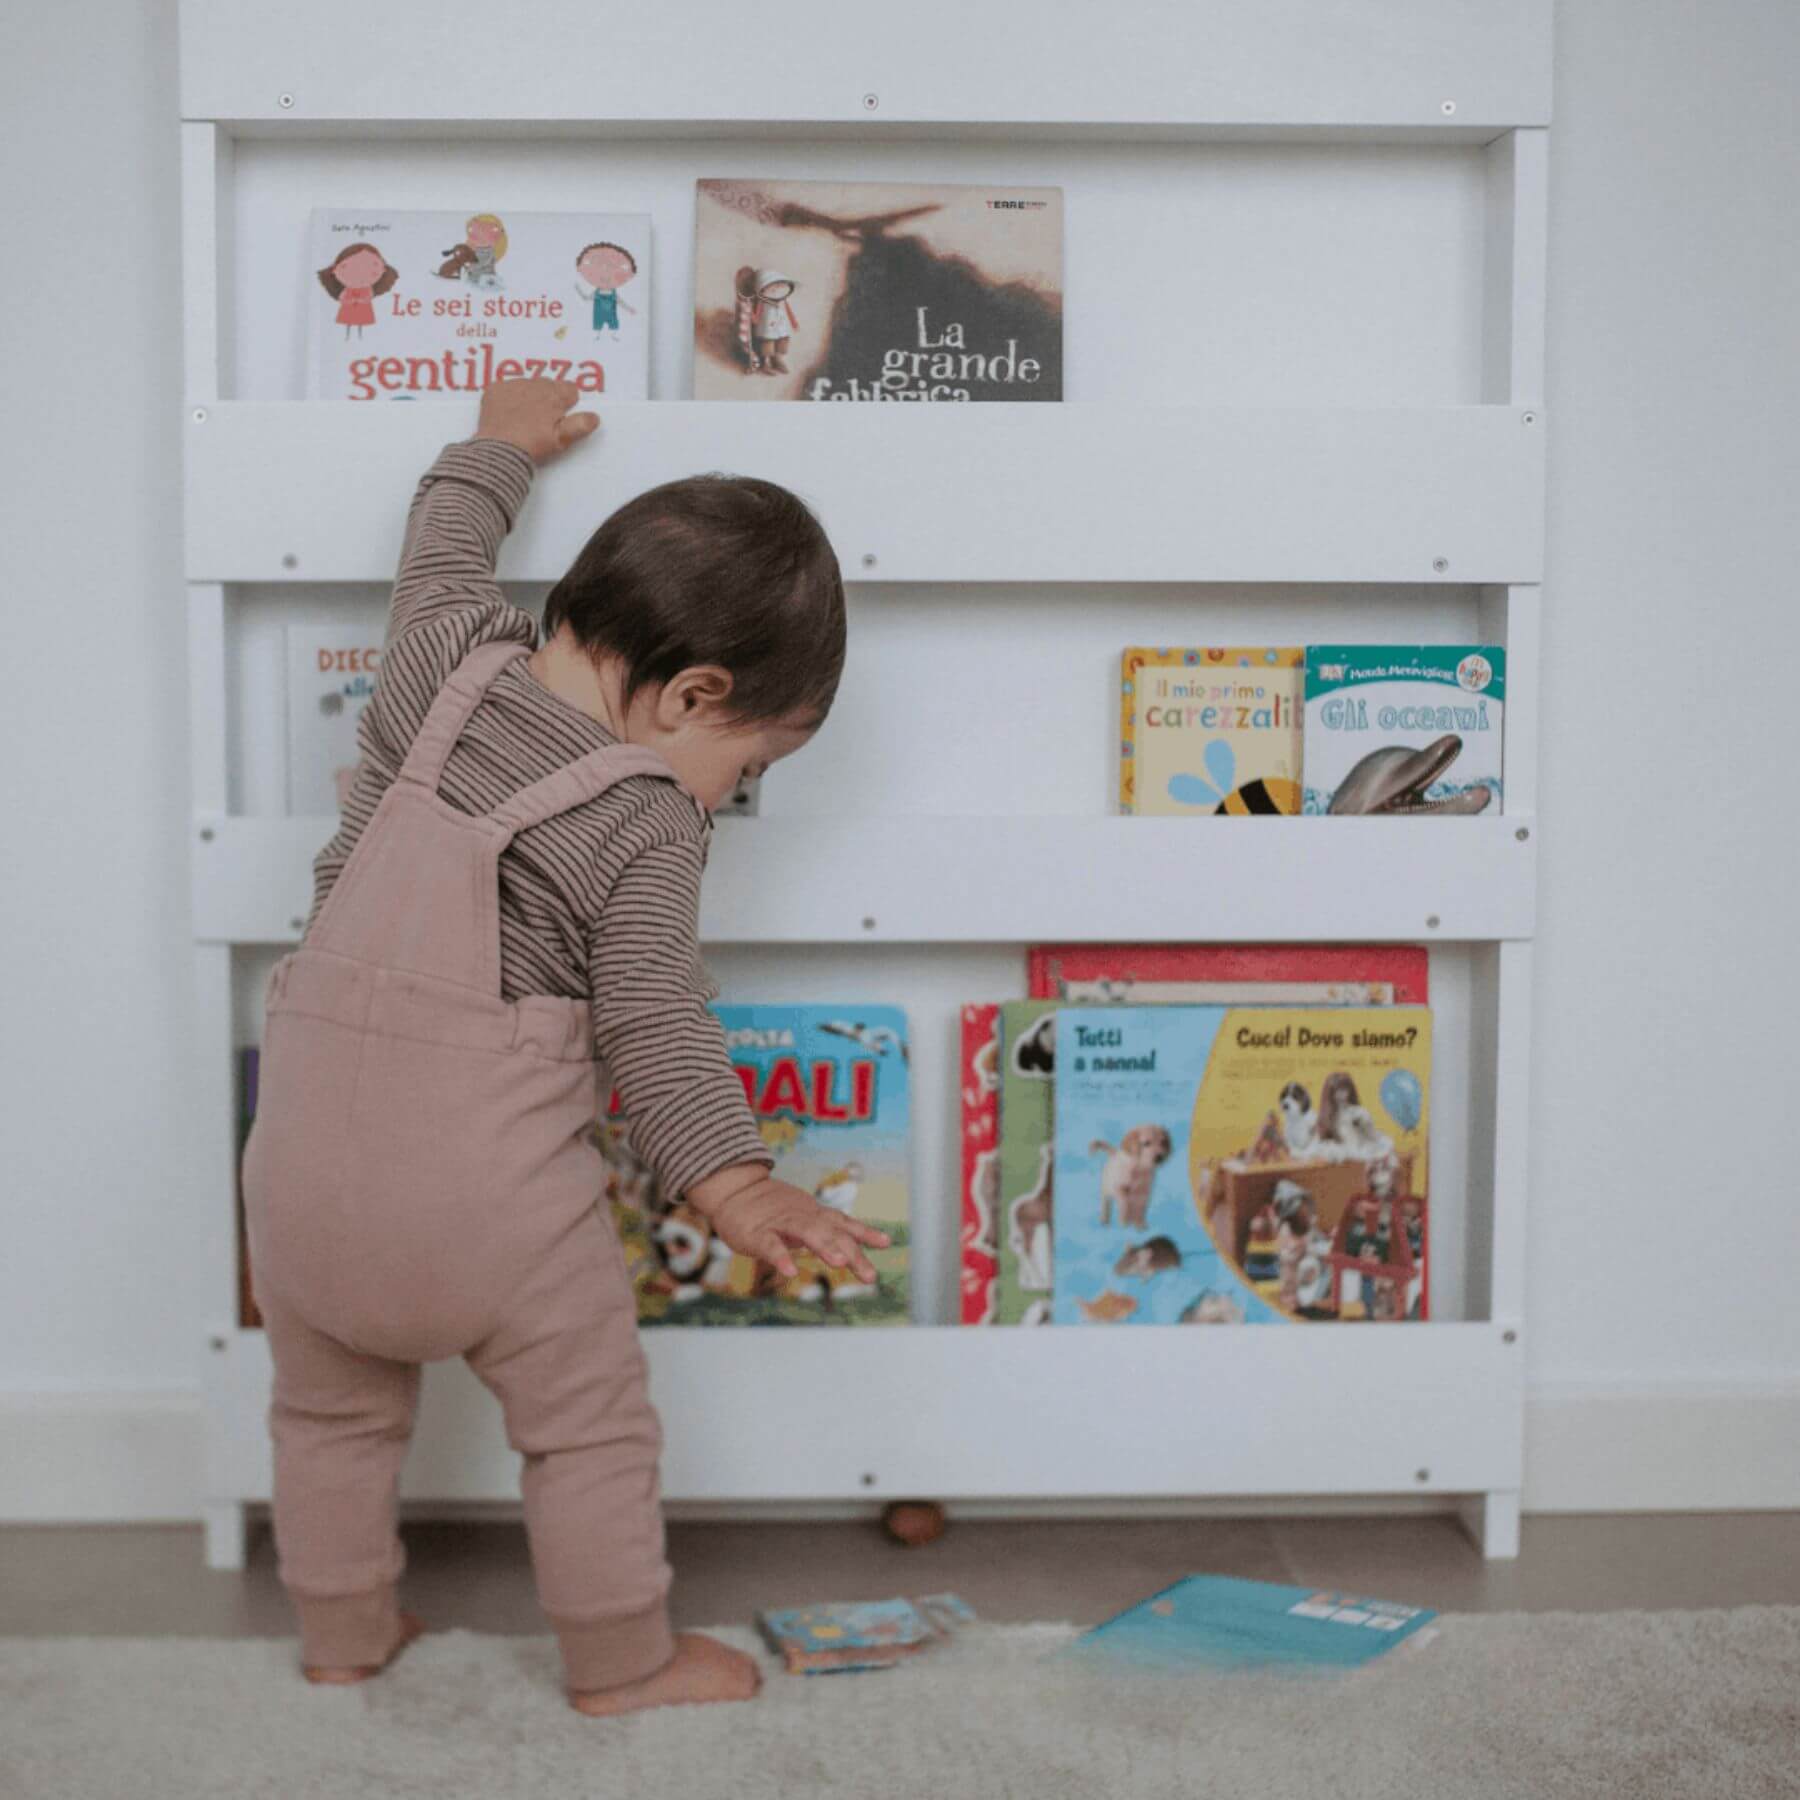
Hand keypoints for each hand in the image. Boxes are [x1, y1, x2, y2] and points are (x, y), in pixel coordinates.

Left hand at [474, 376, 596, 463]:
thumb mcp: (561, 440)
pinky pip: (505, 388)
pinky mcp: (494, 390)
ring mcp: (513, 385)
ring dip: (528, 396)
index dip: (568, 402)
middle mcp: (535, 385)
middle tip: (542, 419)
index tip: (562, 415)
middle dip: (548, 397)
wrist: (500, 450)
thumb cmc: (533, 446)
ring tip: (523, 417)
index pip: (569, 389)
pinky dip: (507, 397)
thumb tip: (594, 417)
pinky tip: (507, 414)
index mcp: (554, 395)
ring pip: (526, 384)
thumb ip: (580, 425)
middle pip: (548, 384)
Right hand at [688, 1168, 889, 1284]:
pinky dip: (781, 1258)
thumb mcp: (801, 1216)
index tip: (885, 1242)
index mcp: (813, 1215)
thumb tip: (851, 1248)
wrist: (733, 1189)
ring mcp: (780, 1224)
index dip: (864, 1232)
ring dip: (824, 1246)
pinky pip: (770, 1246)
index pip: (843, 1224)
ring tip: (839, 1262)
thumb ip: (824, 1230)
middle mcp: (802, 1217)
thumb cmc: (769, 1208)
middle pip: (831, 1233)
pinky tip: (791, 1272)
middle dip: (852, 1253)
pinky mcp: (757, 1234)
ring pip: (805, 1232)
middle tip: (869, 1275)